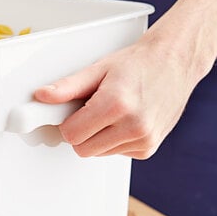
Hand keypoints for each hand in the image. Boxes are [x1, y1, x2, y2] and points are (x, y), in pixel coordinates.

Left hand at [34, 35, 199, 158]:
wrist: (174, 62)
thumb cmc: (137, 64)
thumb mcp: (97, 69)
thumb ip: (67, 87)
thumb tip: (42, 96)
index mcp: (115, 104)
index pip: (71, 135)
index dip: (67, 123)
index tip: (72, 112)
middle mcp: (133, 125)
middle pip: (82, 149)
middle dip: (80, 132)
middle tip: (91, 110)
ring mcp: (143, 140)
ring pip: (98, 153)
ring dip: (97, 137)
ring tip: (111, 112)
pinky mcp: (148, 148)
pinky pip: (115, 153)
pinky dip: (114, 140)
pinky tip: (124, 120)